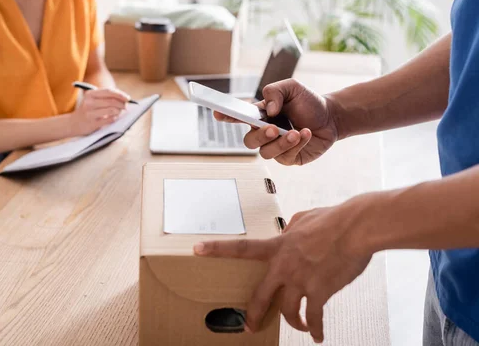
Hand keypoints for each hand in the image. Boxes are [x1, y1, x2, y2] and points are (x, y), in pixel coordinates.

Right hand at [70, 88, 128, 135]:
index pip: (109, 92)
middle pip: (111, 101)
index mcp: (90, 94)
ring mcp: (90, 113)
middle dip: (122, 104)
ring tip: (119, 112)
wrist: (73, 123)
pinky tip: (114, 118)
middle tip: (126, 107)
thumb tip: (124, 99)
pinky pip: (109, 119)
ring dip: (119, 111)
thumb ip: (106, 98)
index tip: (128, 98)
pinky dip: (114, 118)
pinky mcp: (92, 123)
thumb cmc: (88, 111)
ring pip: (112, 110)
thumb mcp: (93, 100)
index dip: (120, 94)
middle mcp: (89, 102)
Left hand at [193, 195, 375, 342]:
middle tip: (248, 325)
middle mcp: (284, 266)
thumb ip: (291, 228)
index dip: (217, 249)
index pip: (241, 248)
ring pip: (287, 311)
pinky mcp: (320, 292)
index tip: (196, 249)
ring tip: (299, 328)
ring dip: (293, 323)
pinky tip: (317, 336)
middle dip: (252, 313)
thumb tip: (288, 230)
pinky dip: (315, 329)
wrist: (356, 228)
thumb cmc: (333, 219)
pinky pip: (314, 317)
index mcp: (278, 246)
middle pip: (260, 296)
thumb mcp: (303, 218)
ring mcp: (300, 281)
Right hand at [214, 79, 340, 164]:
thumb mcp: (292, 87)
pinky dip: (296, 145)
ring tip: (296, 132)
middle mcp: (264, 133)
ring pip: (266, 152)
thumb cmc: (308, 102)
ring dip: (281, 142)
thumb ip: (276, 91)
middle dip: (260, 136)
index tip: (217, 113)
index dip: (226, 116)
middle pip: (249, 141)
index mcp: (259, 115)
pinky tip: (305, 134)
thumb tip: (269, 110)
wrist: (331, 117)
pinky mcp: (289, 158)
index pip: (238, 116)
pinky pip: (284, 157)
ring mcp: (275, 147)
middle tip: (274, 128)